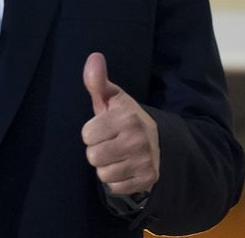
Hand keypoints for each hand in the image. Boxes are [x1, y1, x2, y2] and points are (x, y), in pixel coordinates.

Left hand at [81, 52, 159, 196]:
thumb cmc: (124, 117)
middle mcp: (137, 139)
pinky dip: (117, 180)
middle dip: (97, 150)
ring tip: (117, 154)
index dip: (92, 132)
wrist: (156, 141)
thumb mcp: (112, 98)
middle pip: (93, 156)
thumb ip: (98, 81)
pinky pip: (114, 187)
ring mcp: (144, 161)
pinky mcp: (147, 179)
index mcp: (126, 117)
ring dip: (106, 166)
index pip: (87, 135)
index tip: (104, 128)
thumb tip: (93, 57)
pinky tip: (125, 166)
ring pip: (103, 173)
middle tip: (110, 142)